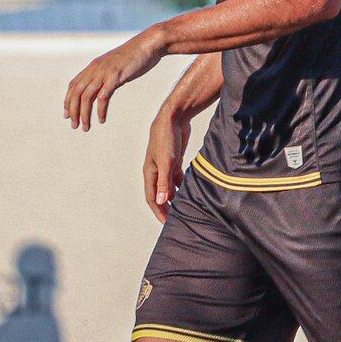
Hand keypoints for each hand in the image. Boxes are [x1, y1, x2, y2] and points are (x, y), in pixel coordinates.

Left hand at [66, 28, 166, 130]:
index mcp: (94, 66)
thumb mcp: (116, 65)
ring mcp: (104, 72)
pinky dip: (100, 110)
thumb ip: (107, 74)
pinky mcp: (115, 76)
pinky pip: (103, 97)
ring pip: (86, 97)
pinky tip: (102, 119)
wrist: (148, 45)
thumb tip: (105, 84)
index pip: (74, 85)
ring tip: (86, 127)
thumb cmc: (136, 56)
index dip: (68, 101)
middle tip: (74, 125)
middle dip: (73, 111)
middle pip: (76, 93)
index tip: (67, 114)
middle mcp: (95, 69)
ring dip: (84, 114)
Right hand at [144, 107, 191, 221]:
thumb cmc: (166, 138)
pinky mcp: (174, 160)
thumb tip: (162, 201)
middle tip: (176, 219)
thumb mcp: (167, 162)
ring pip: (169, 186)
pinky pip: (177, 178)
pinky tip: (189, 190)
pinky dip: (181, 185)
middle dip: (166, 207)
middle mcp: (156, 171)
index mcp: (150, 173)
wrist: (173, 118)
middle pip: (160, 194)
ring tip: (184, 207)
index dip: (159, 211)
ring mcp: (165, 166)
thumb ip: (165, 181)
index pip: (153, 197)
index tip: (166, 223)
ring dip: (175, 197)